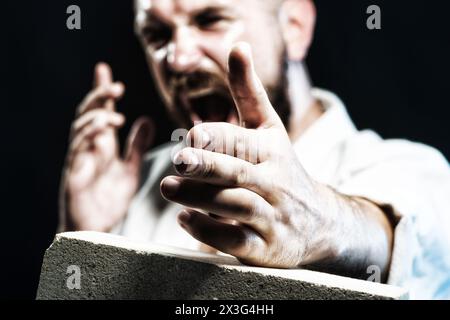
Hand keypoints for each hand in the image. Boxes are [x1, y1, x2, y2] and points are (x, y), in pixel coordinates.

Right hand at [61, 63, 153, 231]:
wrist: (97, 232)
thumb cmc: (110, 201)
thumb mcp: (130, 170)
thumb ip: (136, 147)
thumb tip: (146, 119)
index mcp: (102, 146)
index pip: (101, 112)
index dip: (100, 91)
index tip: (104, 70)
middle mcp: (89, 149)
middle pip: (88, 114)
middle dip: (98, 96)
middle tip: (114, 84)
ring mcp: (80, 160)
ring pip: (80, 128)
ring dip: (96, 116)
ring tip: (115, 113)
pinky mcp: (74, 175)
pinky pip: (77, 150)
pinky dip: (89, 136)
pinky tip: (103, 130)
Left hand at [161, 43, 391, 274]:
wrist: (319, 221)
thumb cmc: (282, 168)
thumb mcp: (269, 129)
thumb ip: (248, 92)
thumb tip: (238, 45)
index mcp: (272, 150)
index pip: (241, 140)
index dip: (214, 138)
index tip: (191, 138)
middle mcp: (274, 182)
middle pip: (239, 172)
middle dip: (208, 165)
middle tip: (179, 159)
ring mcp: (271, 216)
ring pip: (236, 206)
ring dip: (201, 197)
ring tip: (168, 188)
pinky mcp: (264, 247)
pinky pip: (235, 240)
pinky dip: (208, 230)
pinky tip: (185, 219)